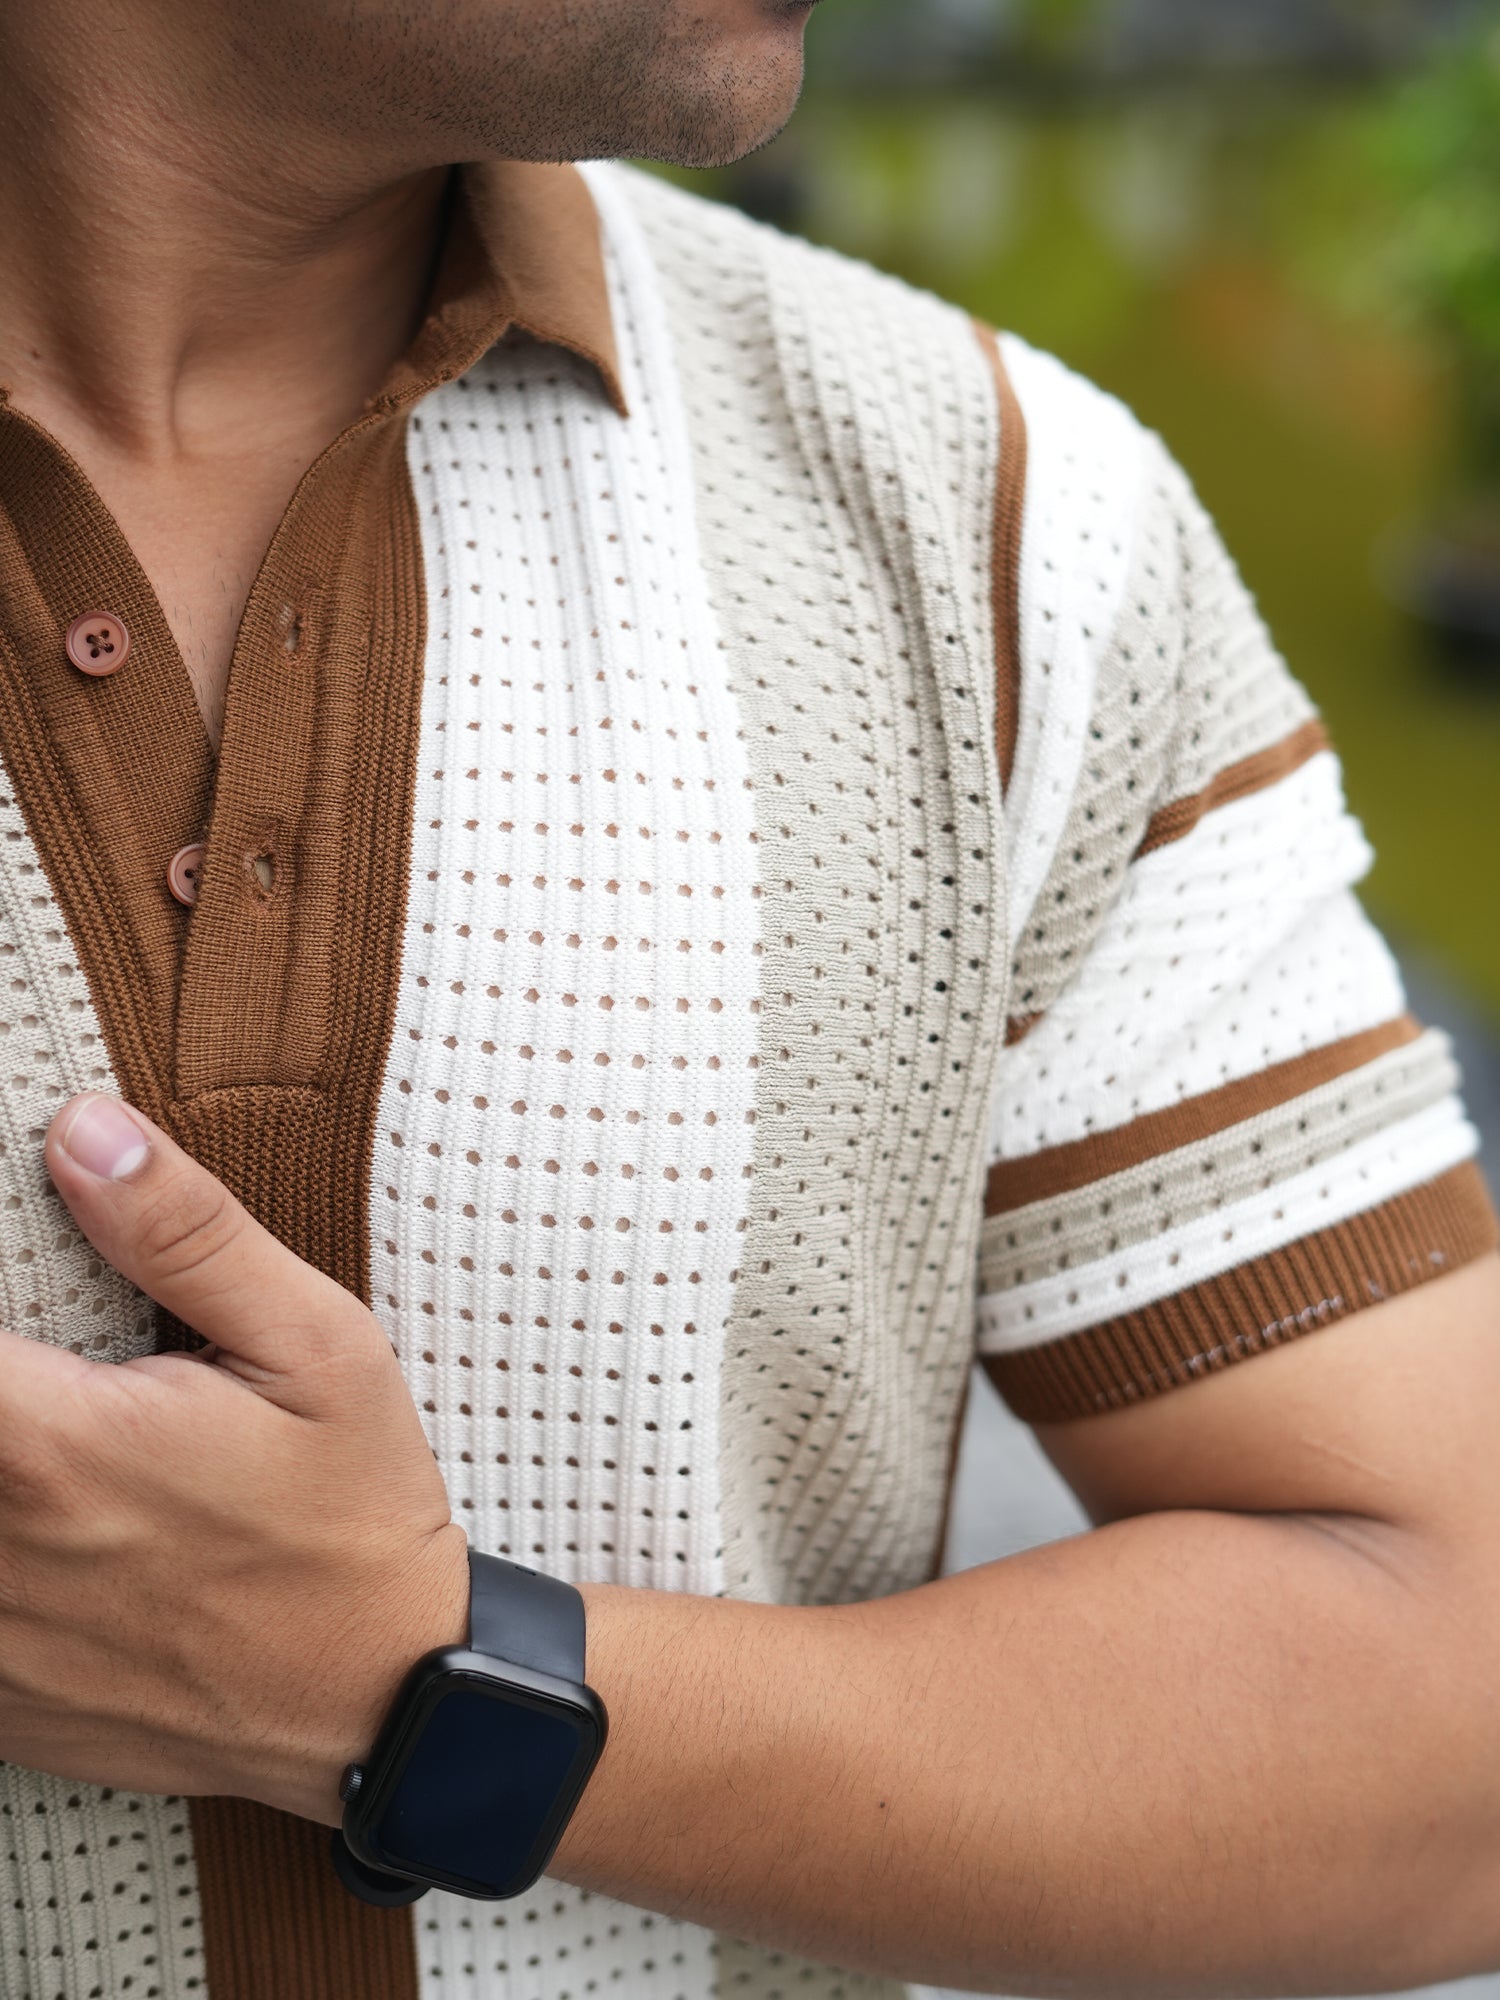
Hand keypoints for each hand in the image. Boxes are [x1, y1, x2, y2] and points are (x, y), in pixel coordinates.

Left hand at [0, 1093, 468, 1823]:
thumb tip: (82, 1133)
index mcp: (51, 1445)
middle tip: (48, 1371)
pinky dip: (3, 1560)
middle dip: (3, 1384)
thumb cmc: (355, 1518)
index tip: (18, 1300)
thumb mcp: (313, 1345)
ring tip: (60, 1446)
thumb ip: (185, 1234)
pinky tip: (59, 1532)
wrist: (384, 1699)